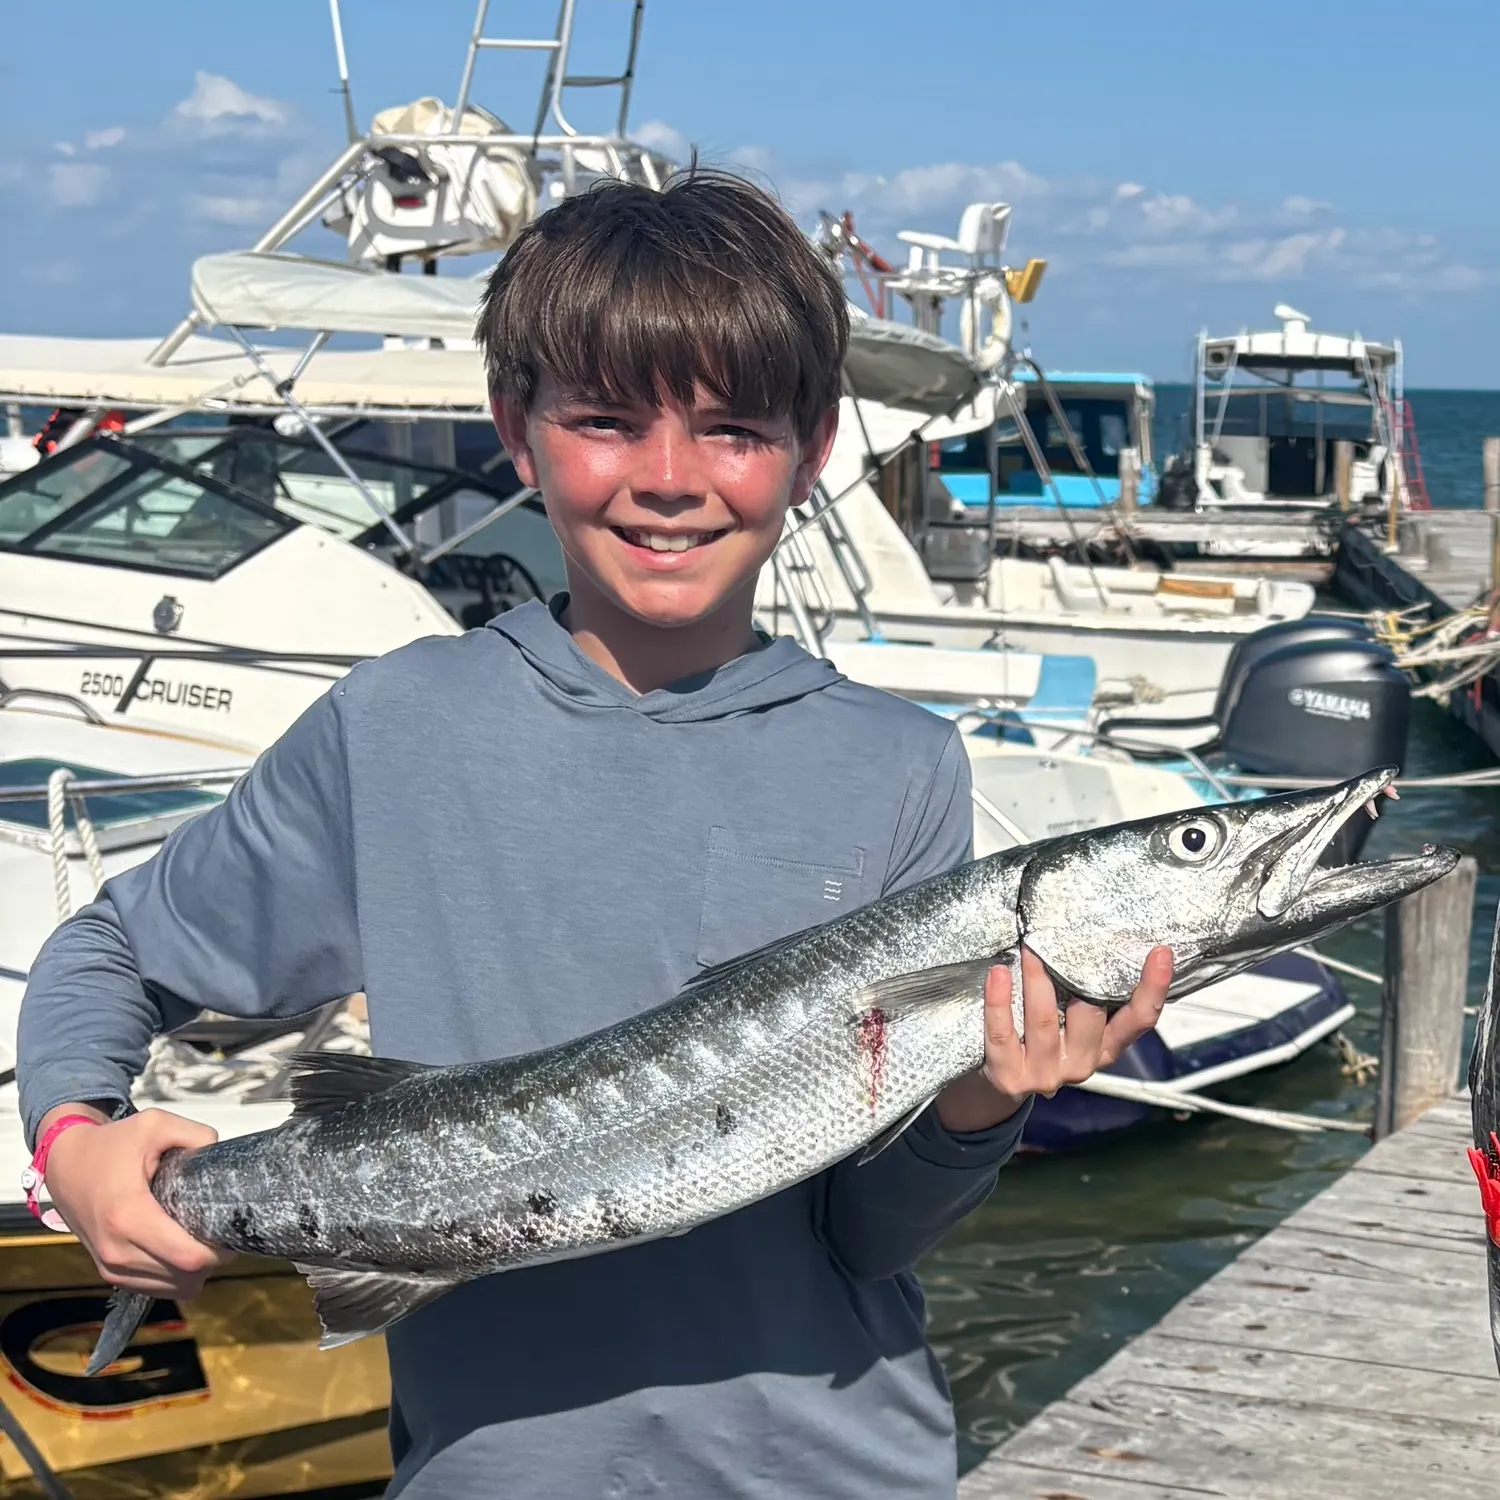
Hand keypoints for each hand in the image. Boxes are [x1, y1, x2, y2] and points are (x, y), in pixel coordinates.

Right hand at [41, 1104, 230, 1300]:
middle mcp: (118, 1250)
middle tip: (221, 1232)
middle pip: (186, 1279)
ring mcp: (111, 1266)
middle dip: (212, 1260)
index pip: (189, 1258)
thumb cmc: (110, 1145)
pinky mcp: (109, 1272)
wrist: (65, 1164)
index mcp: (130, 1217)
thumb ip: (195, 1134)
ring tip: (200, 1239)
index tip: (232, 1231)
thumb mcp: (155, 1124)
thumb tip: (218, 1152)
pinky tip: (179, 1249)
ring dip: (194, 1271)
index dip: (220, 1252)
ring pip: (173, 1289)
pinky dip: (174, 1276)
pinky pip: (154, 1288)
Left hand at [935, 944, 1173, 1132]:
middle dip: (1080, 973)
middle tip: (1070, 934)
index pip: (1139, 1021)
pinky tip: (998, 973)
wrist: (1004, 1084)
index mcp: (1106, 1047)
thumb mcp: (1075, 1025)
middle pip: (1089, 1015)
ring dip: (1036, 979)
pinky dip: (999, 1002)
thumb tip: (1096, 940)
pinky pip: (1002, 1035)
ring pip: (1043, 1020)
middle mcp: (1082, 1063)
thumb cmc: (1043, 1039)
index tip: (1160, 952)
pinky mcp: (1011, 1076)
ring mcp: (1046, 1073)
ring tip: (1030, 946)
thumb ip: (1089, 996)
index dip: (1152, 989)